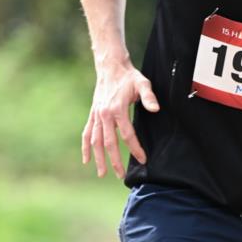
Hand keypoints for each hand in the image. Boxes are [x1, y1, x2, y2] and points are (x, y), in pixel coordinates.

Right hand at [81, 60, 159, 177]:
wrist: (110, 66)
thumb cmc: (129, 76)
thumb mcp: (142, 83)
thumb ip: (148, 97)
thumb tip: (156, 109)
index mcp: (117, 109)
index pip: (127, 135)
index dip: (135, 148)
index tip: (142, 159)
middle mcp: (104, 115)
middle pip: (109, 143)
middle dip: (114, 160)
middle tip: (120, 175)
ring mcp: (96, 116)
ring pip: (95, 141)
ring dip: (98, 158)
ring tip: (102, 173)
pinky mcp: (92, 115)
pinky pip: (86, 133)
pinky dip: (85, 147)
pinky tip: (86, 160)